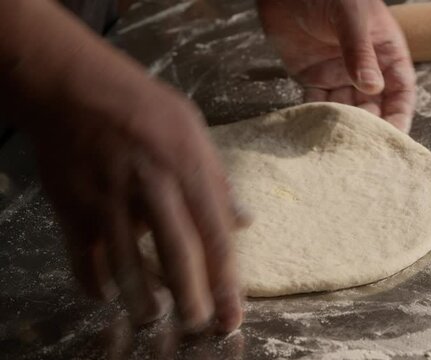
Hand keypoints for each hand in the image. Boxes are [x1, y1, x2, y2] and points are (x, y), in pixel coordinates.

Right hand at [32, 80, 246, 331]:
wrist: (72, 85)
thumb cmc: (141, 105)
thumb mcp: (192, 128)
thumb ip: (219, 179)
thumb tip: (245, 221)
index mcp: (187, 167)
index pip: (214, 234)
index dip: (226, 280)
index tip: (233, 315)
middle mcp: (151, 186)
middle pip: (176, 254)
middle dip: (190, 297)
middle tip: (198, 324)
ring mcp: (108, 198)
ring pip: (127, 263)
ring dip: (141, 299)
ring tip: (152, 317)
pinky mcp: (72, 206)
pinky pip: (83, 256)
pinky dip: (93, 282)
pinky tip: (104, 294)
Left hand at [258, 0, 416, 131]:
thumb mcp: (351, 17)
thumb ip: (360, 52)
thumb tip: (373, 89)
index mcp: (385, 52)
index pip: (400, 90)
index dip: (399, 115)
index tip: (396, 138)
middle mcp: (364, 67)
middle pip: (373, 106)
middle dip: (370, 127)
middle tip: (364, 150)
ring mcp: (338, 73)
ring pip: (345, 108)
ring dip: (343, 126)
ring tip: (340, 146)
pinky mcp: (312, 77)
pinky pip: (317, 102)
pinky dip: (316, 116)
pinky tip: (316, 130)